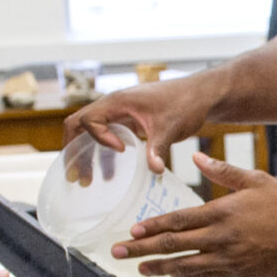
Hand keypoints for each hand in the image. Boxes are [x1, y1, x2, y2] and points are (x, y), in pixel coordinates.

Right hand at [62, 74, 221, 175]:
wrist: (201, 95)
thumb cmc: (185, 103)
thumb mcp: (170, 127)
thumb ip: (158, 148)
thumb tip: (154, 171)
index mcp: (119, 101)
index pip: (89, 119)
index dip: (99, 138)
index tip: (121, 151)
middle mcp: (114, 105)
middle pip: (79, 124)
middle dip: (74, 150)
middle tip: (76, 176)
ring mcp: (120, 112)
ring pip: (90, 131)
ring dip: (86, 154)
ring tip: (87, 181)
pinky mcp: (128, 121)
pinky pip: (106, 136)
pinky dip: (103, 153)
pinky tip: (109, 175)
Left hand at [112, 153, 276, 276]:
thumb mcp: (256, 180)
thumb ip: (223, 171)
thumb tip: (196, 155)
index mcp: (223, 212)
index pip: (179, 220)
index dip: (153, 226)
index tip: (133, 230)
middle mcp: (222, 238)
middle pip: (174, 246)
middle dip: (143, 249)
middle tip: (119, 252)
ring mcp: (229, 259)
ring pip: (186, 266)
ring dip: (159, 267)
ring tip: (138, 268)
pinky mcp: (238, 273)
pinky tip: (170, 276)